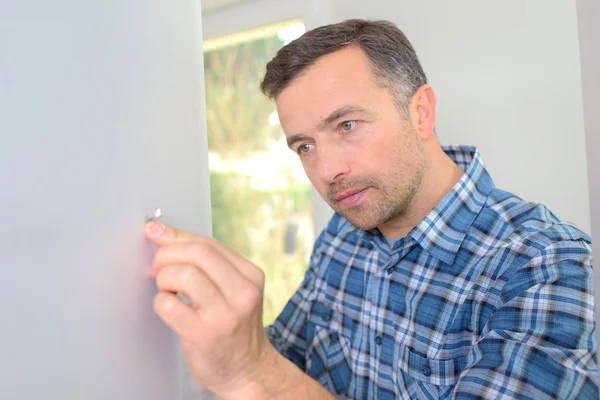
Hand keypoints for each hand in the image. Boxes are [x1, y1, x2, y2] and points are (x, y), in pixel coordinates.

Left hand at [144, 221, 276, 397]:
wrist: (248, 370)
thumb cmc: (235, 328)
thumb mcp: (233, 290)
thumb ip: (206, 264)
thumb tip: (162, 234)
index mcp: (251, 276)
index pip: (208, 243)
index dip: (176, 236)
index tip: (156, 233)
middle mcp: (242, 292)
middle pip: (197, 253)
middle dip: (167, 254)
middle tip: (159, 267)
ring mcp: (225, 314)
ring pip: (182, 275)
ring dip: (164, 279)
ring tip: (168, 291)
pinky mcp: (204, 335)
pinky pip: (168, 305)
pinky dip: (160, 303)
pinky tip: (169, 309)